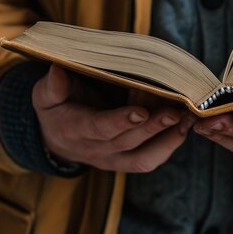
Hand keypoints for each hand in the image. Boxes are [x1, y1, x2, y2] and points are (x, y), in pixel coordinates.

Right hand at [33, 65, 195, 172]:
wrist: (56, 138)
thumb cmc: (55, 108)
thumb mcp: (45, 95)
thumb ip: (52, 87)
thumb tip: (57, 70)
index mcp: (74, 130)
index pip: (100, 128)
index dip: (120, 121)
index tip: (141, 111)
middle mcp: (95, 149)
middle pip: (127, 142)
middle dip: (153, 128)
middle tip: (176, 111)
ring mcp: (112, 159)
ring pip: (142, 158)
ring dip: (168, 141)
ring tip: (187, 120)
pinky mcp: (125, 162)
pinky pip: (148, 161)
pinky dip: (169, 147)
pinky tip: (184, 127)